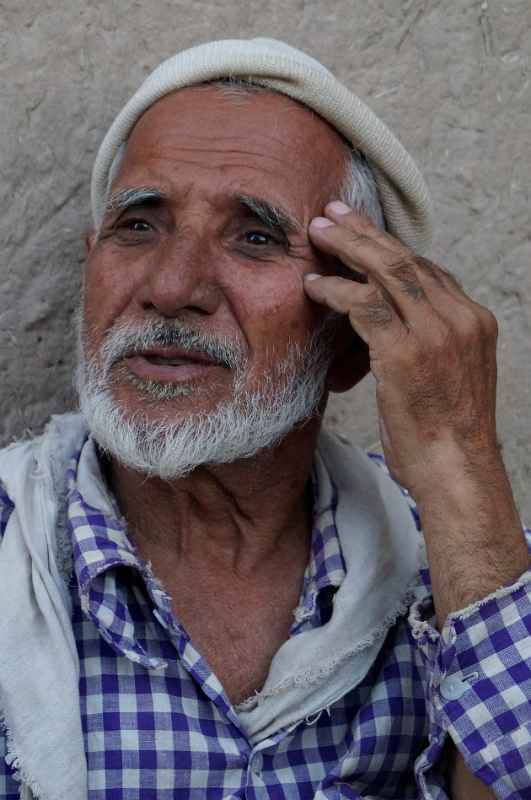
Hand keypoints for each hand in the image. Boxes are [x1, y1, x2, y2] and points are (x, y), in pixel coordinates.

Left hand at [304, 201, 500, 500]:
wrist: (457, 470)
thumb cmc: (447, 434)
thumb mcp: (449, 379)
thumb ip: (430, 343)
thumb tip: (395, 329)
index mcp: (474, 321)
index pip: (429, 271)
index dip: (390, 250)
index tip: (364, 236)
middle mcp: (460, 318)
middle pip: (408, 259)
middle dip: (367, 232)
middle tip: (335, 213)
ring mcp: (435, 333)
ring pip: (386, 271)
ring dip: (348, 248)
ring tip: (318, 233)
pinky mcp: (405, 352)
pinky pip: (363, 305)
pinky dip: (335, 291)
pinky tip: (313, 286)